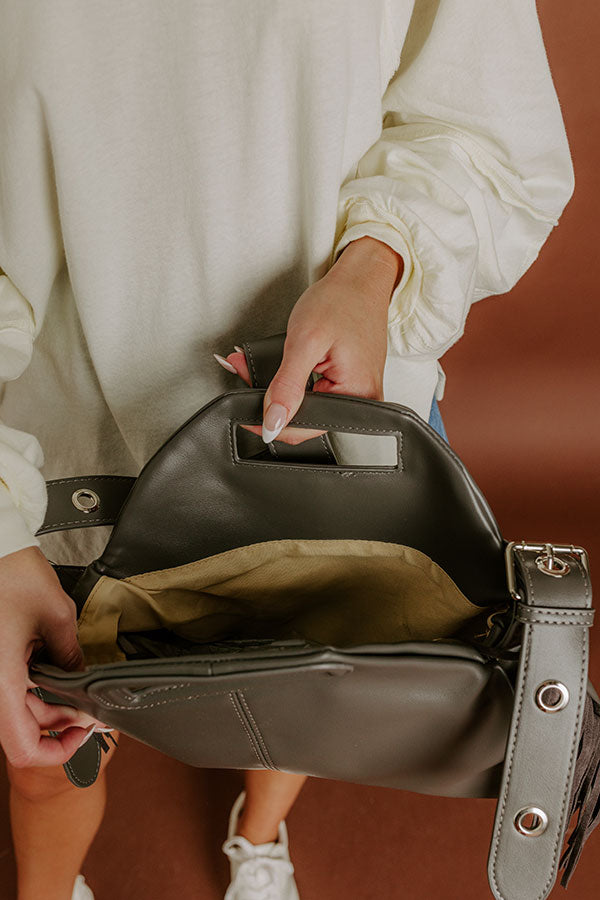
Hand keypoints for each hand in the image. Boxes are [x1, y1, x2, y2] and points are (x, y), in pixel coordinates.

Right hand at [0, 545, 108, 767]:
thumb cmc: (14, 575)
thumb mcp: (57, 618)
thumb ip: (71, 658)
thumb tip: (84, 684)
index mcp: (2, 680)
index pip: (23, 747)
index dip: (56, 754)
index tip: (83, 736)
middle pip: (26, 730)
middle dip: (62, 724)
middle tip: (95, 710)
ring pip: (21, 712)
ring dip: (52, 708)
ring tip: (83, 690)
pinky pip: (16, 690)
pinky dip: (39, 690)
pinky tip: (61, 674)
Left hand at [215, 236, 402, 443]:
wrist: (360, 278)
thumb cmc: (341, 300)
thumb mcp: (305, 342)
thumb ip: (287, 387)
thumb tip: (273, 423)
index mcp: (357, 394)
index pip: (304, 427)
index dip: (270, 421)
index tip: (244, 407)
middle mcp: (362, 399)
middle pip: (303, 416)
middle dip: (269, 398)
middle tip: (244, 371)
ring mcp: (356, 392)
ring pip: (305, 404)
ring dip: (276, 387)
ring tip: (254, 365)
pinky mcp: (348, 383)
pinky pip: (314, 391)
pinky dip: (291, 379)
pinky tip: (278, 365)